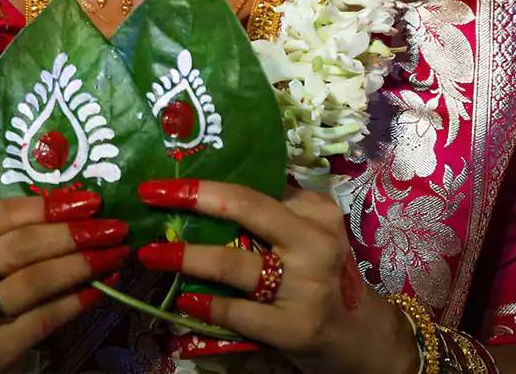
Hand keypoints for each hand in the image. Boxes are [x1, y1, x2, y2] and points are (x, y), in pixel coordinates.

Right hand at [0, 189, 128, 371]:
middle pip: (21, 246)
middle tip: (114, 228)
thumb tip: (80, 206)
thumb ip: (16, 228)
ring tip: (115, 254)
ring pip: (34, 281)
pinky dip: (75, 302)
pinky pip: (42, 319)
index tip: (92, 201)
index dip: (49, 205)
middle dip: (73, 234)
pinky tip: (99, 289)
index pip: (3, 213)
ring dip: (82, 265)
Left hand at [136, 178, 416, 373]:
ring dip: (188, 256)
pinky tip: (185, 300)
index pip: (255, 186)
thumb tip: (210, 190)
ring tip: (151, 253)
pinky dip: (209, 304)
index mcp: (316, 211)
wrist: (364, 339)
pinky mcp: (297, 327)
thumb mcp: (310, 235)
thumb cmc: (324, 277)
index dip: (208, 181)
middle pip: (245, 207)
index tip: (169, 175)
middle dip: (194, 196)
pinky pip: (241, 312)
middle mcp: (314, 241)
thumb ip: (275, 211)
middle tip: (151, 193)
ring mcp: (307, 286)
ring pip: (235, 262)